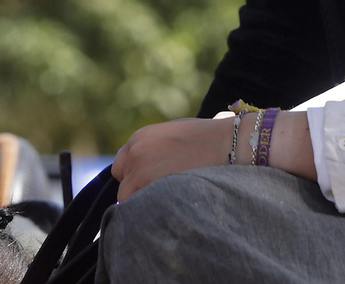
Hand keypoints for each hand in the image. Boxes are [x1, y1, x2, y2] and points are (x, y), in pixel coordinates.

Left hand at [111, 117, 234, 199]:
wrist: (224, 144)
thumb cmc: (204, 138)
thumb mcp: (171, 134)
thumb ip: (152, 148)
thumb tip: (145, 168)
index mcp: (139, 138)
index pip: (120, 166)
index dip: (132, 176)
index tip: (146, 182)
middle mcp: (135, 154)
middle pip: (123, 184)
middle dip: (136, 190)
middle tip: (158, 193)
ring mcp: (141, 172)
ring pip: (128, 198)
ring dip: (142, 202)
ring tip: (165, 201)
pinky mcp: (151, 189)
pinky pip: (141, 209)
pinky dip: (150, 211)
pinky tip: (169, 206)